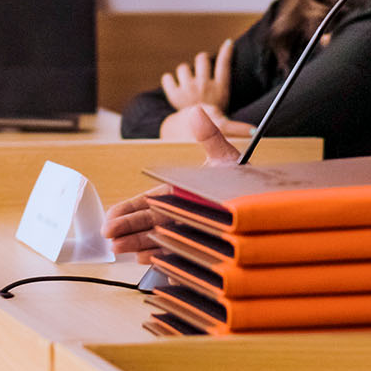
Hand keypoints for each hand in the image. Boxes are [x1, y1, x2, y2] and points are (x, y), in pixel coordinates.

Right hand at [103, 106, 242, 262]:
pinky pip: (174, 252)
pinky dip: (159, 256)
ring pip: (155, 238)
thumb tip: (198, 112)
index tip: (111, 216)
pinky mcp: (196, 246)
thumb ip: (209, 136)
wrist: (263, 200)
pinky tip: (144, 259)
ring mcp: (185, 230)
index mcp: (177, 193)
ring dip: (136, 244)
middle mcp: (178, 213)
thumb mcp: (224, 157)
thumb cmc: (239, 179)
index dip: (127, 210)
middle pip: (146, 222)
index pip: (146, 202)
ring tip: (118, 248)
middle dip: (126, 228)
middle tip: (108, 235)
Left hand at [160, 39, 233, 110]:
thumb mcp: (225, 101)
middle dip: (201, 61)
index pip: (224, 64)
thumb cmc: (212, 117)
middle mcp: (204, 86)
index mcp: (220, 88)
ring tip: (188, 82)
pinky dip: (169, 80)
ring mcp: (188, 89)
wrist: (197, 135)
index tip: (228, 43)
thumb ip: (224, 78)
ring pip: (183, 68)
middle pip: (202, 59)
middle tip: (201, 69)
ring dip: (185, 72)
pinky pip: (167, 78)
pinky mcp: (174, 95)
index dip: (227, 51)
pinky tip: (174, 85)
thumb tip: (236, 67)